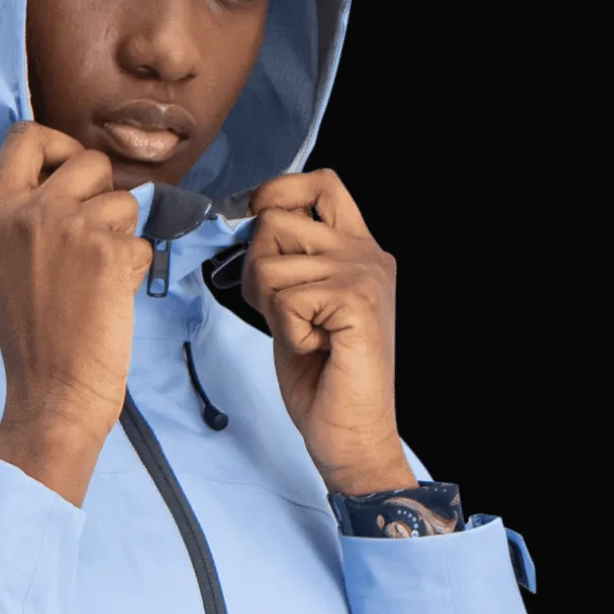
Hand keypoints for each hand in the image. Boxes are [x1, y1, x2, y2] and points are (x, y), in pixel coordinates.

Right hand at [0, 122, 153, 486]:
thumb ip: (31, 216)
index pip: (23, 135)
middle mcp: (28, 213)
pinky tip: (111, 297)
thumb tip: (81, 180)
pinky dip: (135, 267)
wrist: (52, 391)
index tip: (71, 173)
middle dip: (104, 192)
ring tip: (98, 277)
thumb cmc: (36, 337)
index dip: (57, 145)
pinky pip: (141, 239)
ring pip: (124, 199)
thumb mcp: (8, 262)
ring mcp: (69, 229)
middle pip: (87, 159)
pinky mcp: (108, 252)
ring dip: (123, 234)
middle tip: (94, 237)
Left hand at [242, 168, 416, 496]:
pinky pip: (283, 298)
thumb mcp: (295, 303)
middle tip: (284, 313)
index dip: (277, 192)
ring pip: (268, 264)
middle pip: (274, 221)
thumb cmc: (322, 375)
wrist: (351, 432)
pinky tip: (316, 349)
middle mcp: (367, 252)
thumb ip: (283, 260)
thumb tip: (246, 222)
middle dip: (256, 270)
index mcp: (357, 247)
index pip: (319, 181)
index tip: (257, 225)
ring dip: (271, 308)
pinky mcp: (357, 300)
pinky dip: (287, 331)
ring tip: (306, 335)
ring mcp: (365, 273)